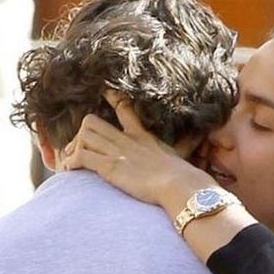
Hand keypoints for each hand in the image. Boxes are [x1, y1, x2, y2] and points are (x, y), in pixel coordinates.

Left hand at [61, 92, 214, 208]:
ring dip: (71, 149)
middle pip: (91, 122)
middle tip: (76, 148)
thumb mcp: (183, 155)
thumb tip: (203, 137)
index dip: (112, 97)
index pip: (124, 108)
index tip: (103, 89)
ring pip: (82, 136)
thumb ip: (188, 145)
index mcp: (142, 137)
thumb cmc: (184, 177)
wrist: (179, 185)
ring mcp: (117, 152)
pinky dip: (71, 163)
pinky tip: (69, 171)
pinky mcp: (110, 166)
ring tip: (69, 163)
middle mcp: (126, 141)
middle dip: (79, 134)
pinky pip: (81, 156)